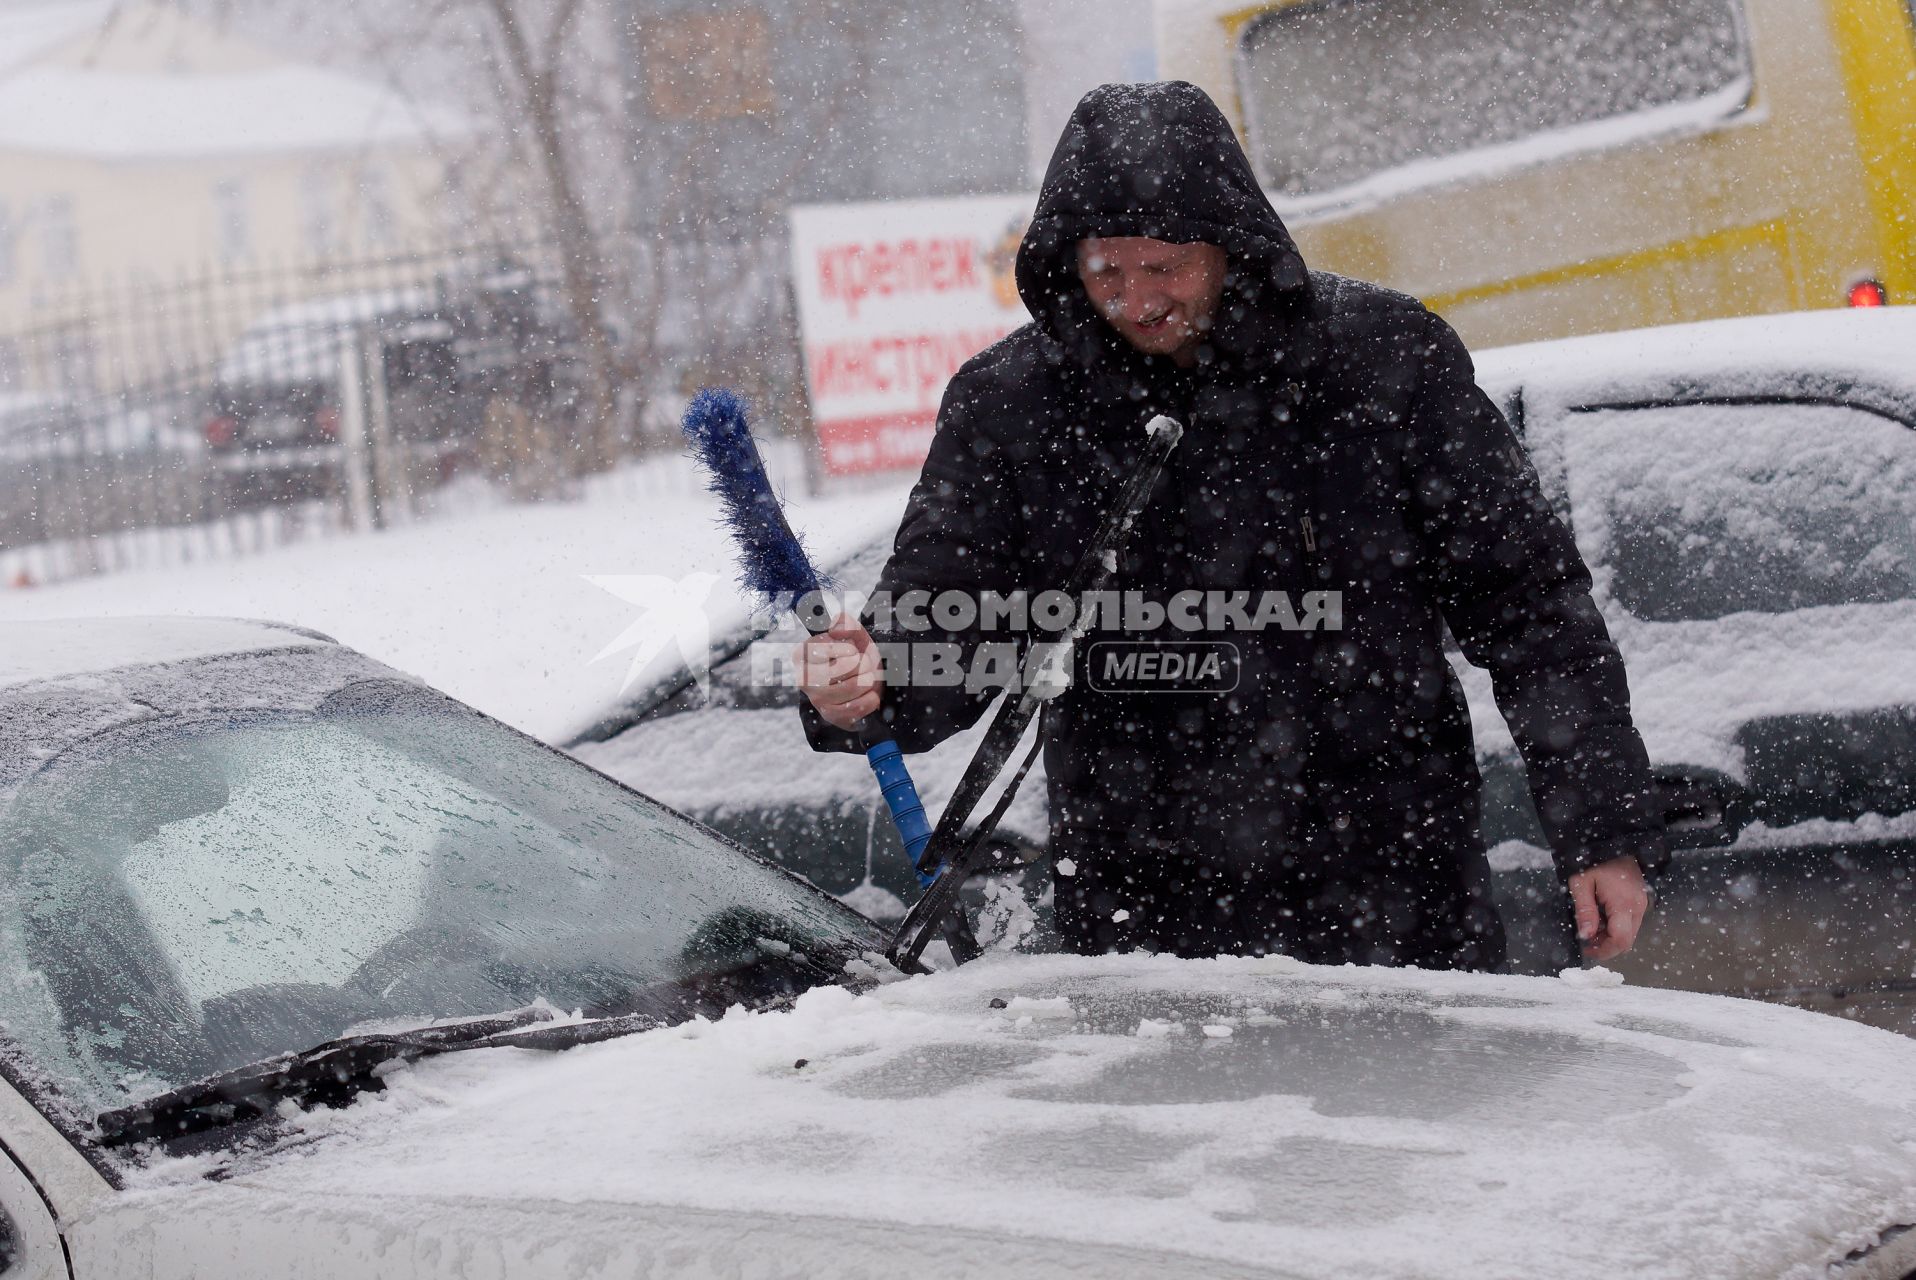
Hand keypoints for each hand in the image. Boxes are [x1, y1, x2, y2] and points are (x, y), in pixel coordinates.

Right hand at [796, 614, 883, 731]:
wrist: (868, 681)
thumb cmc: (857, 656)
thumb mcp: (855, 635)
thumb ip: (846, 623)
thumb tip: (835, 629)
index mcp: (803, 654)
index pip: (822, 649)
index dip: (845, 649)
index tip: (852, 650)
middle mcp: (804, 678)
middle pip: (842, 667)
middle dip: (862, 664)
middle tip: (864, 664)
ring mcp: (816, 699)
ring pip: (851, 687)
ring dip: (868, 680)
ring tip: (867, 678)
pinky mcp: (829, 716)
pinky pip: (855, 708)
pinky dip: (870, 700)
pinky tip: (869, 695)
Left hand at [1568, 855, 1649, 961]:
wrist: (1614, 844)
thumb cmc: (1595, 861)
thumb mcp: (1581, 883)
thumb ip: (1584, 910)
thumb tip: (1586, 935)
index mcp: (1624, 903)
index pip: (1621, 940)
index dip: (1604, 950)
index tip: (1587, 950)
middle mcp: (1638, 907)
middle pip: (1626, 941)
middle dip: (1606, 946)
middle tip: (1586, 942)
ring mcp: (1641, 906)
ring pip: (1629, 935)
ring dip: (1610, 938)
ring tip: (1591, 929)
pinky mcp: (1640, 903)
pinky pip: (1630, 924)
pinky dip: (1616, 928)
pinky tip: (1600, 920)